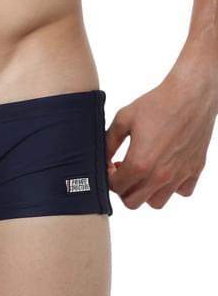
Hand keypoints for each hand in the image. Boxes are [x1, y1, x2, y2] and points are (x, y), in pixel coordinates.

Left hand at [105, 64, 217, 209]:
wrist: (192, 93)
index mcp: (140, 163)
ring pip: (156, 202)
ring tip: (144, 172)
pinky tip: (166, 169)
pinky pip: (181, 192)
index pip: (115, 187)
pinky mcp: (195, 169)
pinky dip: (172, 187)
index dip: (108, 177)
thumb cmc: (158, 103)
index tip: (111, 165)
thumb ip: (108, 143)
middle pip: (132, 202)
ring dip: (146, 192)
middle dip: (124, 188)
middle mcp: (160, 175)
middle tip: (124, 171)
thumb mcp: (123, 120)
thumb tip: (101, 159)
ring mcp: (179, 174)